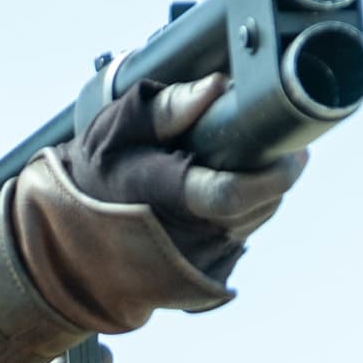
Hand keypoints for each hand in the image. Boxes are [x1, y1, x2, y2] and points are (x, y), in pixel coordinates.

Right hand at [60, 73, 307, 277]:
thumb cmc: (96, 171)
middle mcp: (187, 238)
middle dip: (273, 175)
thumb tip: (217, 85)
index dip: (273, 172)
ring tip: (237, 165)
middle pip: (259, 206)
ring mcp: (197, 263)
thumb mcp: (119, 126)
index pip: (234, 193)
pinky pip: (241, 237)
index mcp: (165, 196)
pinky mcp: (204, 277)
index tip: (292, 150)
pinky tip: (217, 194)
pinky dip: (242, 213)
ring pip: (255, 221)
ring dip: (260, 192)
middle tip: (269, 145)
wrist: (70, 234)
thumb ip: (169, 106)